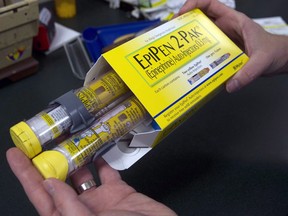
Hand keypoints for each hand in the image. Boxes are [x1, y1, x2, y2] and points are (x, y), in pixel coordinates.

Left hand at [7, 147, 175, 215]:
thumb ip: (68, 207)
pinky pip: (108, 172)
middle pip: (59, 181)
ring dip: (76, 156)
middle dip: (50, 160)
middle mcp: (81, 209)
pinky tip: (99, 147)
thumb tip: (49, 183)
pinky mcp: (119, 191)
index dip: (26, 175)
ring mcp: (100, 200)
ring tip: (70, 138)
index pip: (41, 195)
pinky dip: (103, 159)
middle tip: (44, 140)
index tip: (16, 154)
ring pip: (83, 173)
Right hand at [178, 0, 287, 91]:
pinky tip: (190, 63)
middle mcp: (226, 28)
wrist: (280, 59)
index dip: (195, 4)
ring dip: (188, 40)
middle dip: (185, 23)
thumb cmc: (274, 52)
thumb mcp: (262, 60)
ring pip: (201, 35)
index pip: (211, 4)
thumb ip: (248, 73)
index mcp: (234, 21)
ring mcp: (223, 40)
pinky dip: (197, 54)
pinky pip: (206, 50)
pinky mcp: (222, 52)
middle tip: (172, 33)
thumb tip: (230, 85)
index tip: (182, 14)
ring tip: (176, 49)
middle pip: (201, 19)